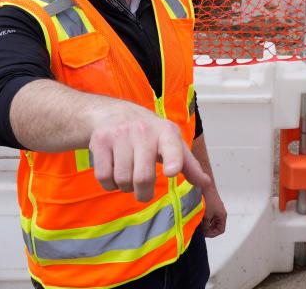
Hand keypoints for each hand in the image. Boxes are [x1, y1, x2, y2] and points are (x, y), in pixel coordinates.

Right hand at [88, 104, 210, 201]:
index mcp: (166, 132)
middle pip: (142, 177)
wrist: (113, 113)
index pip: (171, 147)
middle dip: (143, 193)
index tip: (171, 172)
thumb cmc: (148, 132)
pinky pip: (104, 177)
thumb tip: (205, 183)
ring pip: (122, 180)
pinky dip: (110, 184)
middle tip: (143, 190)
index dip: (173, 160)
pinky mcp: (100, 141)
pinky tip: (114, 171)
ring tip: (129, 175)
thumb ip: (189, 164)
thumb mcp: (171, 142)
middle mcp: (143, 131)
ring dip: (126, 187)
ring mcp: (120, 135)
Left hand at [201, 185, 226, 237]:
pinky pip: (209, 215)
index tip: (205, 234)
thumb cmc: (208, 199)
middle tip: (201, 230)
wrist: (205, 185)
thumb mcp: (206, 216)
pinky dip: (204, 217)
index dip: (213, 234)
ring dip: (205, 223)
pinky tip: (198, 216)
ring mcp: (216, 208)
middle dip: (209, 229)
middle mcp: (220, 212)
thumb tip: (203, 231)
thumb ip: (205, 226)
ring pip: (211, 220)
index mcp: (222, 215)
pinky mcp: (211, 205)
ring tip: (199, 223)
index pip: (220, 230)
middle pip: (216, 225)